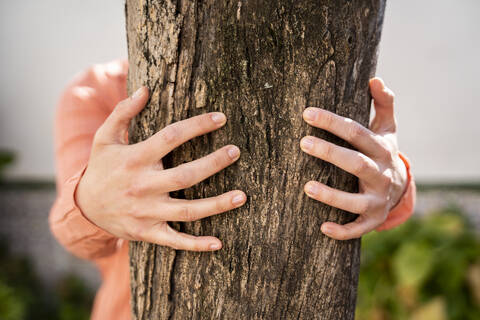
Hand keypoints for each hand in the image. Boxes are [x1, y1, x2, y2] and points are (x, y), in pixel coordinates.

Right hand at [75, 87, 245, 250]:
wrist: (83, 207)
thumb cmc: (101, 168)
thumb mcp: (105, 137)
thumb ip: (123, 112)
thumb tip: (146, 89)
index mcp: (135, 159)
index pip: (171, 137)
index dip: (198, 126)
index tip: (220, 118)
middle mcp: (142, 186)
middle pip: (185, 175)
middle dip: (214, 163)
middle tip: (236, 151)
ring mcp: (146, 212)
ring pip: (188, 210)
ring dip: (217, 204)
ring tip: (242, 196)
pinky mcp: (148, 232)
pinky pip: (175, 241)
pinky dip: (196, 244)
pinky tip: (219, 243)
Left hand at [300, 78, 407, 239]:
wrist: (400, 187)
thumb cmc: (382, 152)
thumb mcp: (387, 128)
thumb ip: (383, 103)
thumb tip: (375, 78)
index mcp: (381, 149)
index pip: (356, 132)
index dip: (332, 122)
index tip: (307, 113)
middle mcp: (381, 174)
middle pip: (356, 163)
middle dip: (330, 153)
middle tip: (303, 143)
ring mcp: (378, 200)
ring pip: (355, 201)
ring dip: (331, 196)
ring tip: (306, 187)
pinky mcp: (373, 220)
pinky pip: (358, 229)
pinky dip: (342, 230)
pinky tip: (322, 228)